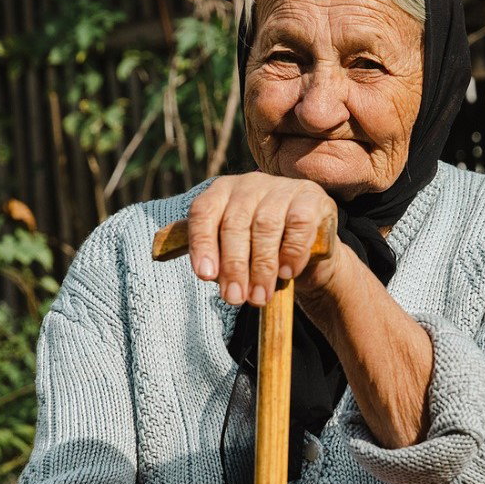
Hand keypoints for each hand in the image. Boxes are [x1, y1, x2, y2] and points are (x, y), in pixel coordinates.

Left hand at [185, 172, 346, 306]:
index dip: (202, 243)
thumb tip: (174, 258)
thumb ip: (207, 252)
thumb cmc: (259, 252)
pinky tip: (286, 273)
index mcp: (221, 192)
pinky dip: (291, 252)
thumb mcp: (230, 250)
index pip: (203, 212)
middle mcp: (249, 184)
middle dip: (234, 266)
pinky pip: (297, 225)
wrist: (307, 253)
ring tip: (260, 296)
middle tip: (235, 299)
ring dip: (262, 267)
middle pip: (235, 223)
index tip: (205, 276)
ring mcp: (281, 187)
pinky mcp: (310, 198)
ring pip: (266, 225)